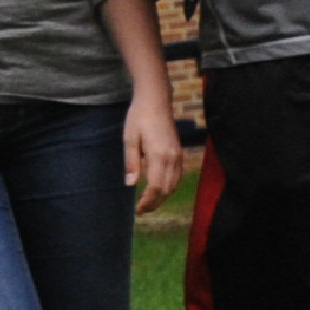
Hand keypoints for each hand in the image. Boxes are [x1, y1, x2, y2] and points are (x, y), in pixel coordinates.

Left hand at [122, 96, 186, 212]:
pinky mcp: (179, 151)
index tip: (138, 210)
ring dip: (163, 197)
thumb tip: (130, 184)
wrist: (156, 99)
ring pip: (174, 184)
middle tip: (141, 211)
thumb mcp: (129, 139)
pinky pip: (177, 175)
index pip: (156, 187)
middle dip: (155, 203)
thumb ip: (131, 162)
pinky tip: (160, 189)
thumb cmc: (139, 116)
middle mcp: (172, 157)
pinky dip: (170, 186)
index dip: (148, 201)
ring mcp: (178, 154)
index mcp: (159, 155)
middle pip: (167, 189)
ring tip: (149, 203)